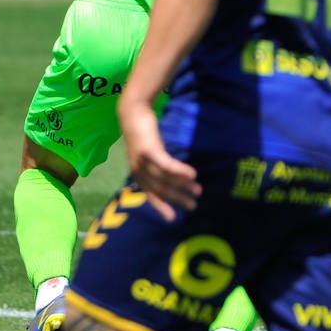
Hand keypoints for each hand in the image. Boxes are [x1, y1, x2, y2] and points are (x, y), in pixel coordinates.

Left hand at [119, 99, 199, 220]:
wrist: (133, 113)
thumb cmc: (143, 132)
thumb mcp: (149, 151)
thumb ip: (157, 164)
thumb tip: (174, 176)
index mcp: (138, 172)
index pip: (150, 194)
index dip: (161, 206)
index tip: (172, 218)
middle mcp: (138, 170)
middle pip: (160, 189)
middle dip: (177, 199)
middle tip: (193, 206)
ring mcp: (142, 161)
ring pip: (165, 179)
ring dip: (183, 187)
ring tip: (198, 191)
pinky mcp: (149, 150)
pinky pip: (167, 165)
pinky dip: (180, 171)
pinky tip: (193, 175)